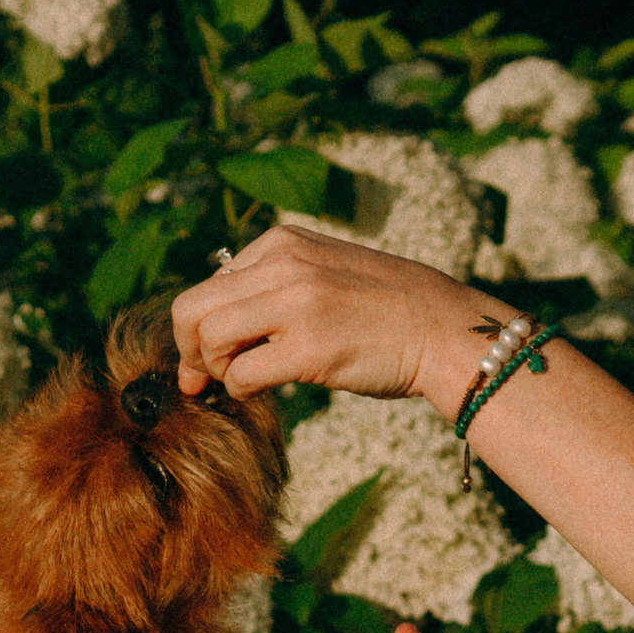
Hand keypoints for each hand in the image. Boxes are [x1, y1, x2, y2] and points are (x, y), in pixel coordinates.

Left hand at [171, 225, 494, 410]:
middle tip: (202, 377)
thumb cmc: (386, 311)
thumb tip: (216, 325)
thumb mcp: (326, 271)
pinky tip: (266, 389)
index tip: (208, 356)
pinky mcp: (309, 349)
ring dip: (216, 370)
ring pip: (208, 339)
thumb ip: (276, 282)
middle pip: (191, 309)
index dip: (199, 326)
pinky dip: (242, 390)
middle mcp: (284, 265)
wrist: (444, 329)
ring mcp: (297, 305)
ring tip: (243, 380)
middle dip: (188, 350)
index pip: (210, 283)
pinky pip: (241, 375)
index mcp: (284, 242)